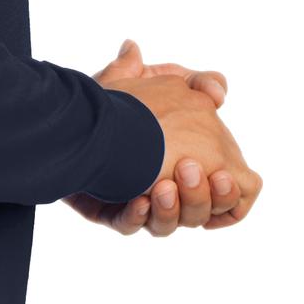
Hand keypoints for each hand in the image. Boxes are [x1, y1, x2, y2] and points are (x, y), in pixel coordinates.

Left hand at [62, 37, 260, 233]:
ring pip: (168, 224)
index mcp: (191, 163)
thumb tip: (221, 91)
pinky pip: (128, 224)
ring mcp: (140, 199)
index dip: (232, 192)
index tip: (222, 176)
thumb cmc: (119, 96)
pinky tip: (137, 200)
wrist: (71, 109)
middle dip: (203, 198)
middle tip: (190, 170)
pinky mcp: (110, 208)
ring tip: (162, 186)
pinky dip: (137, 216)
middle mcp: (169, 186)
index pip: (227, 190)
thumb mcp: (159, 79)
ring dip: (172, 209)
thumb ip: (195, 82)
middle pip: (201, 212)